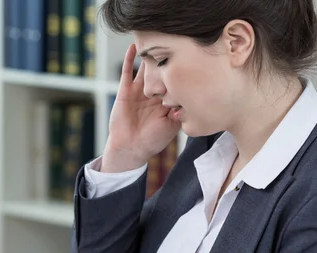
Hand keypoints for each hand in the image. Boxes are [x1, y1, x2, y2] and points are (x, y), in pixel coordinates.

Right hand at [102, 44, 180, 172]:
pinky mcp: (125, 91)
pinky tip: (134, 46)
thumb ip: (181, 112)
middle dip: (167, 58)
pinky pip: (127, 73)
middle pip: (161, 70)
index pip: (175, 79)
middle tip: (176, 42)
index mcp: (166, 99)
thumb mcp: (173, 126)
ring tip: (156, 39)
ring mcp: (139, 91)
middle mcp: (153, 92)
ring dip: (150, 55)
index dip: (182, 69)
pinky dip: (129, 60)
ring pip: (145, 69)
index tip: (191, 56)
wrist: (131, 149)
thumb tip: (189, 94)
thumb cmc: (153, 140)